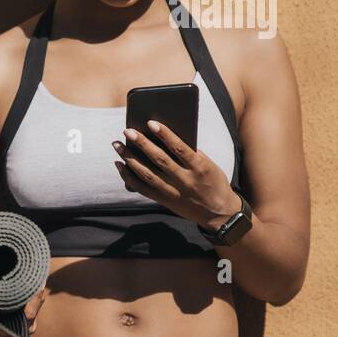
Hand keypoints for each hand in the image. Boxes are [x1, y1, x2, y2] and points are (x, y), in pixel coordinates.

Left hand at [111, 120, 238, 229]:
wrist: (220, 213)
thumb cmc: (214, 182)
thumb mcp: (209, 165)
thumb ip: (191, 153)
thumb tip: (165, 137)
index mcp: (199, 167)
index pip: (180, 148)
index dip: (165, 134)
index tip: (151, 122)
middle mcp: (185, 180)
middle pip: (160, 160)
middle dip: (142, 144)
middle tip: (127, 131)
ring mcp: (174, 192)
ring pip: (147, 174)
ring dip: (130, 158)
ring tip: (117, 145)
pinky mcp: (165, 201)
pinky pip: (143, 188)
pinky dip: (129, 177)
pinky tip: (119, 165)